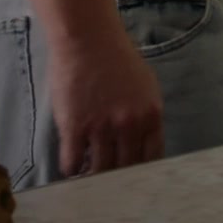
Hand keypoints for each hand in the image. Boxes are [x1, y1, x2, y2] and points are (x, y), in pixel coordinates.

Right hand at [48, 30, 163, 177]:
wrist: (87, 39)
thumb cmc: (116, 58)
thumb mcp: (145, 86)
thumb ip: (145, 115)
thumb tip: (142, 141)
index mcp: (151, 115)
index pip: (152, 158)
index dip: (141, 172)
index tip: (134, 179)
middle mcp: (130, 125)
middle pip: (126, 168)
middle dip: (117, 178)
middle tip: (109, 184)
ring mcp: (102, 128)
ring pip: (99, 170)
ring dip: (93, 176)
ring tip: (88, 177)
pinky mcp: (75, 127)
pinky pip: (72, 162)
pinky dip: (71, 168)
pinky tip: (71, 166)